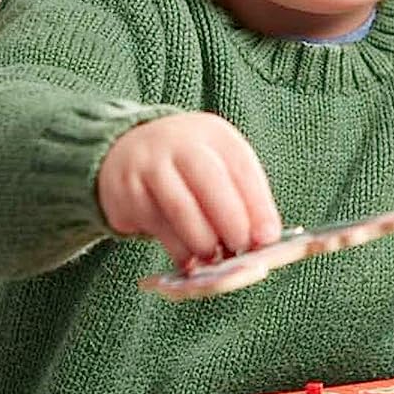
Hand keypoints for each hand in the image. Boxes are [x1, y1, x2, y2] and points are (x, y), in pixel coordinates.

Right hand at [97, 113, 281, 269]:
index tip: (268, 237)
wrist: (125, 152)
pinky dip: (177, 249)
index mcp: (212, 133)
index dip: (258, 204)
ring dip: (203, 240)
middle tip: (242, 248)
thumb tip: (262, 240)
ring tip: (216, 257)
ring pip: (181, 208)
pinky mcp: (127, 192)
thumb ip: (240, 196)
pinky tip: (190, 260)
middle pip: (209, 180)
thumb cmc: (186, 167)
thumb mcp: (217, 165)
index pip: (241, 166)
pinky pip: (157, 225)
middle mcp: (179, 142)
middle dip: (230, 220)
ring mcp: (149, 165)